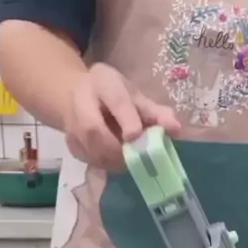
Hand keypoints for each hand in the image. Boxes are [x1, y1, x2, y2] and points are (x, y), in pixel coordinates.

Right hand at [64, 63, 180, 168]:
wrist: (76, 95)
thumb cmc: (113, 95)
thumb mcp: (135, 96)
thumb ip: (156, 113)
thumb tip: (177, 130)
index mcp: (103, 83)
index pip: (116, 101)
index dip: (127, 120)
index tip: (136, 135)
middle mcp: (81, 101)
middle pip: (94, 130)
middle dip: (117, 148)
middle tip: (137, 158)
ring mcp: (71, 124)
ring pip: (90, 149)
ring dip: (113, 160)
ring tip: (129, 160)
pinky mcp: (70, 143)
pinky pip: (89, 160)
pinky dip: (106, 164)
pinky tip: (115, 160)